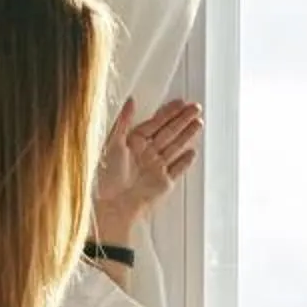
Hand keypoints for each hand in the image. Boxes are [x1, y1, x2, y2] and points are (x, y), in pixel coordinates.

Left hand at [93, 97, 203, 245]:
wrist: (114, 205)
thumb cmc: (107, 176)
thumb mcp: (112, 143)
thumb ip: (123, 121)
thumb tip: (131, 101)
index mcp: (133, 142)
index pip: (155, 123)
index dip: (168, 112)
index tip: (181, 102)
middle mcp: (146, 153)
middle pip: (169, 132)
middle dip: (183, 119)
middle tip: (196, 108)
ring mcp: (156, 167)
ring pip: (175, 146)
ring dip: (187, 135)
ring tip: (199, 123)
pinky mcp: (164, 182)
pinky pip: (178, 169)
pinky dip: (185, 161)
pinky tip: (193, 151)